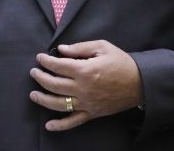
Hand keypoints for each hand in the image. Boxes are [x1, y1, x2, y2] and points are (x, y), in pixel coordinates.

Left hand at [29, 40, 143, 130]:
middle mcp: (83, 88)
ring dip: (43, 99)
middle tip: (34, 72)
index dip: (46, 61)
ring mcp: (86, 103)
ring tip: (33, 94)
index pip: (58, 66)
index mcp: (85, 70)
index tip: (40, 57)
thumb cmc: (121, 62)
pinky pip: (73, 122)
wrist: (140, 83)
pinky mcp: (92, 113)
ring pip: (58, 104)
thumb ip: (80, 47)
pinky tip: (48, 125)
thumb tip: (61, 50)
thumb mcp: (102, 47)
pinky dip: (60, 126)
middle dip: (40, 77)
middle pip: (54, 84)